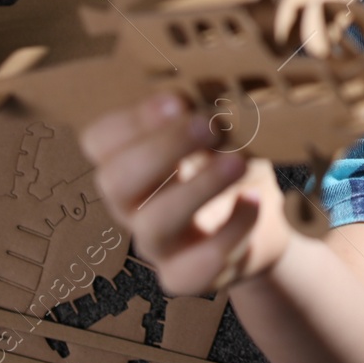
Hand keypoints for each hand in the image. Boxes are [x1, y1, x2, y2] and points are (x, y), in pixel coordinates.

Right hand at [80, 91, 291, 296]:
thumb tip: (211, 87)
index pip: (99, 142)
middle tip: (210, 125)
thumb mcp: (220, 135)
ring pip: (152, 225)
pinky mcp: (185, 276)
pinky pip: (193, 269)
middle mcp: (134, 203)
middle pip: (115, 182)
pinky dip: (229, 233)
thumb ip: (206, 113)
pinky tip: (253, 203)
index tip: (177, 101)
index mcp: (132, 160)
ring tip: (238, 161)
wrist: (263, 224)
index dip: (131, 121)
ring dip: (198, 188)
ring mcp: (156, 244)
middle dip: (161, 149)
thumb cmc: (231, 166)